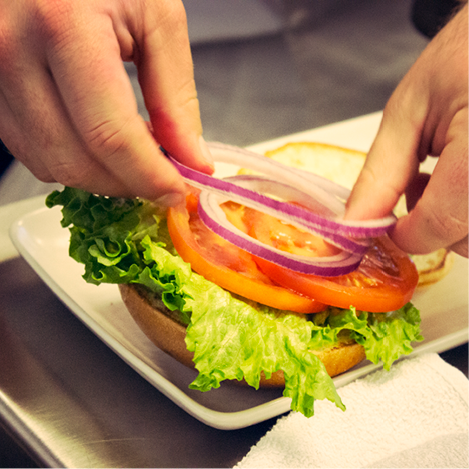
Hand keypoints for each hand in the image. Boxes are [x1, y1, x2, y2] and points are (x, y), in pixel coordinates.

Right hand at [0, 0, 212, 202]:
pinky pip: (33, 152)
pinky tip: (100, 142)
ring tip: (135, 152)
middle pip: (76, 161)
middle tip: (162, 176)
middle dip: (127, 183)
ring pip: (51, 165)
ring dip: (102, 175)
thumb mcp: (156, 19)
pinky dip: (75, 160)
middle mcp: (12, 52)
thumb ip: (176, 97)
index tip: (176, 192)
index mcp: (62, 25)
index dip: (149, 177)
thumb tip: (192, 159)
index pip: (110, 135)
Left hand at [346, 4, 467, 256]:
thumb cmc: (464, 59)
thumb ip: (379, 177)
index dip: (407, 233)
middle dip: (432, 227)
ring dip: (457, 222)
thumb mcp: (408, 113)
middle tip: (418, 188)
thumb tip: (354, 226)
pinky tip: (466, 182)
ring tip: (446, 178)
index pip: (443, 223)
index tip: (388, 224)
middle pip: (468, 240)